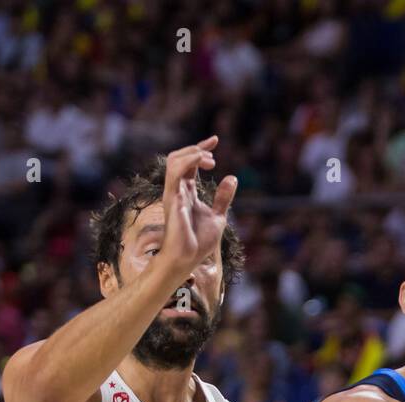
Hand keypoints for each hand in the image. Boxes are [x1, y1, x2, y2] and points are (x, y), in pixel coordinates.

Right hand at [160, 135, 237, 271]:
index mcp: (187, 192)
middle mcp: (177, 190)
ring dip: (193, 153)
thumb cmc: (198, 242)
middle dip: (196, 149)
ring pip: (174, 161)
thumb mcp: (218, 216)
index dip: (201, 149)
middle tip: (214, 156)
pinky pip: (175, 173)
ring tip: (210, 160)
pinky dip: (189, 162)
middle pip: (179, 158)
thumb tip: (232, 178)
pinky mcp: (172, 198)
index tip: (215, 139)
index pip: (190, 163)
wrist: (187, 258)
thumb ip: (223, 198)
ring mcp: (173, 193)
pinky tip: (203, 162)